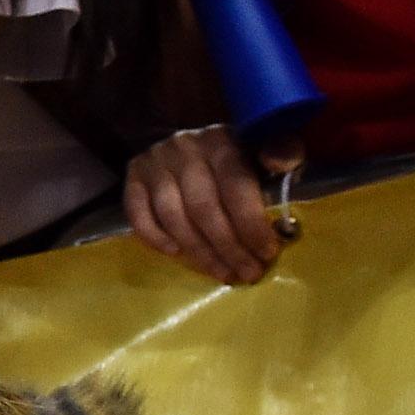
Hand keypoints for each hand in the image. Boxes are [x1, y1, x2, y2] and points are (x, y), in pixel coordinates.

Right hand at [123, 124, 299, 285]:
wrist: (188, 143)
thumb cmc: (234, 156)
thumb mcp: (263, 148)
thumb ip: (282, 151)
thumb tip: (282, 161)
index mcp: (221, 141)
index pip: (235, 186)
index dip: (251, 223)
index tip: (267, 253)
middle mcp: (183, 148)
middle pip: (203, 208)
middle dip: (228, 247)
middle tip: (247, 273)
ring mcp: (154, 163)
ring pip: (173, 217)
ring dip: (199, 252)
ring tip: (222, 273)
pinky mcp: (132, 177)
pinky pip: (138, 215)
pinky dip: (155, 238)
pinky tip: (177, 254)